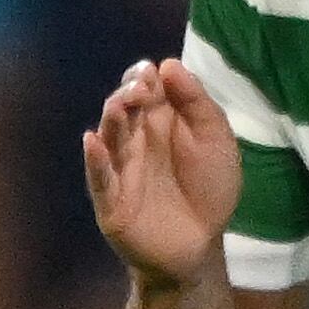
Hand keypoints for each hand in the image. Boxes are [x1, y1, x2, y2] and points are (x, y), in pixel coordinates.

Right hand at [82, 60, 240, 292]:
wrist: (202, 245)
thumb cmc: (208, 189)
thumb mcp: (216, 141)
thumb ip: (197, 104)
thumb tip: (169, 63)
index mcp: (158, 123)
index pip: (144, 91)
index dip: (144, 79)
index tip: (152, 71)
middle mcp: (134, 141)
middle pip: (124, 110)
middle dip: (129, 94)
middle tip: (141, 86)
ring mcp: (120, 169)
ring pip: (110, 139)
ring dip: (113, 119)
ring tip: (119, 105)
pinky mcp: (112, 201)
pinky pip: (101, 179)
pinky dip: (96, 161)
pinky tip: (93, 142)